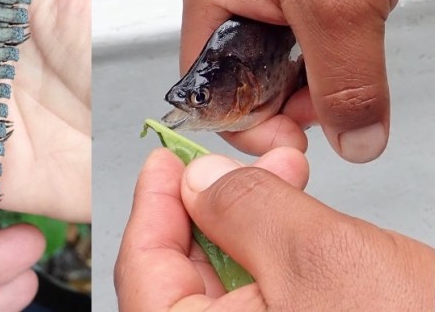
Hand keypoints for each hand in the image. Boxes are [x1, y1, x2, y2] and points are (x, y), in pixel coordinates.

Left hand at [116, 147, 434, 309]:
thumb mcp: (317, 255)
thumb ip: (245, 209)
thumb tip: (201, 181)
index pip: (142, 267)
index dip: (153, 203)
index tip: (166, 161)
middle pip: (181, 279)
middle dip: (209, 209)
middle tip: (232, 165)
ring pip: (226, 292)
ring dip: (248, 231)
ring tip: (284, 182)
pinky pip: (264, 309)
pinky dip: (275, 266)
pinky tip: (299, 231)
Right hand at [179, 0, 431, 162]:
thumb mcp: (342, 3)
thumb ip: (345, 82)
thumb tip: (353, 140)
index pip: (207, 89)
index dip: (247, 123)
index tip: (295, 141)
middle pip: (246, 74)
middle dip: (290, 98)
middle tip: (337, 103)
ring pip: (283, 51)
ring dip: (320, 68)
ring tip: (355, 57)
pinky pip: (310, 22)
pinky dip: (337, 37)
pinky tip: (361, 27)